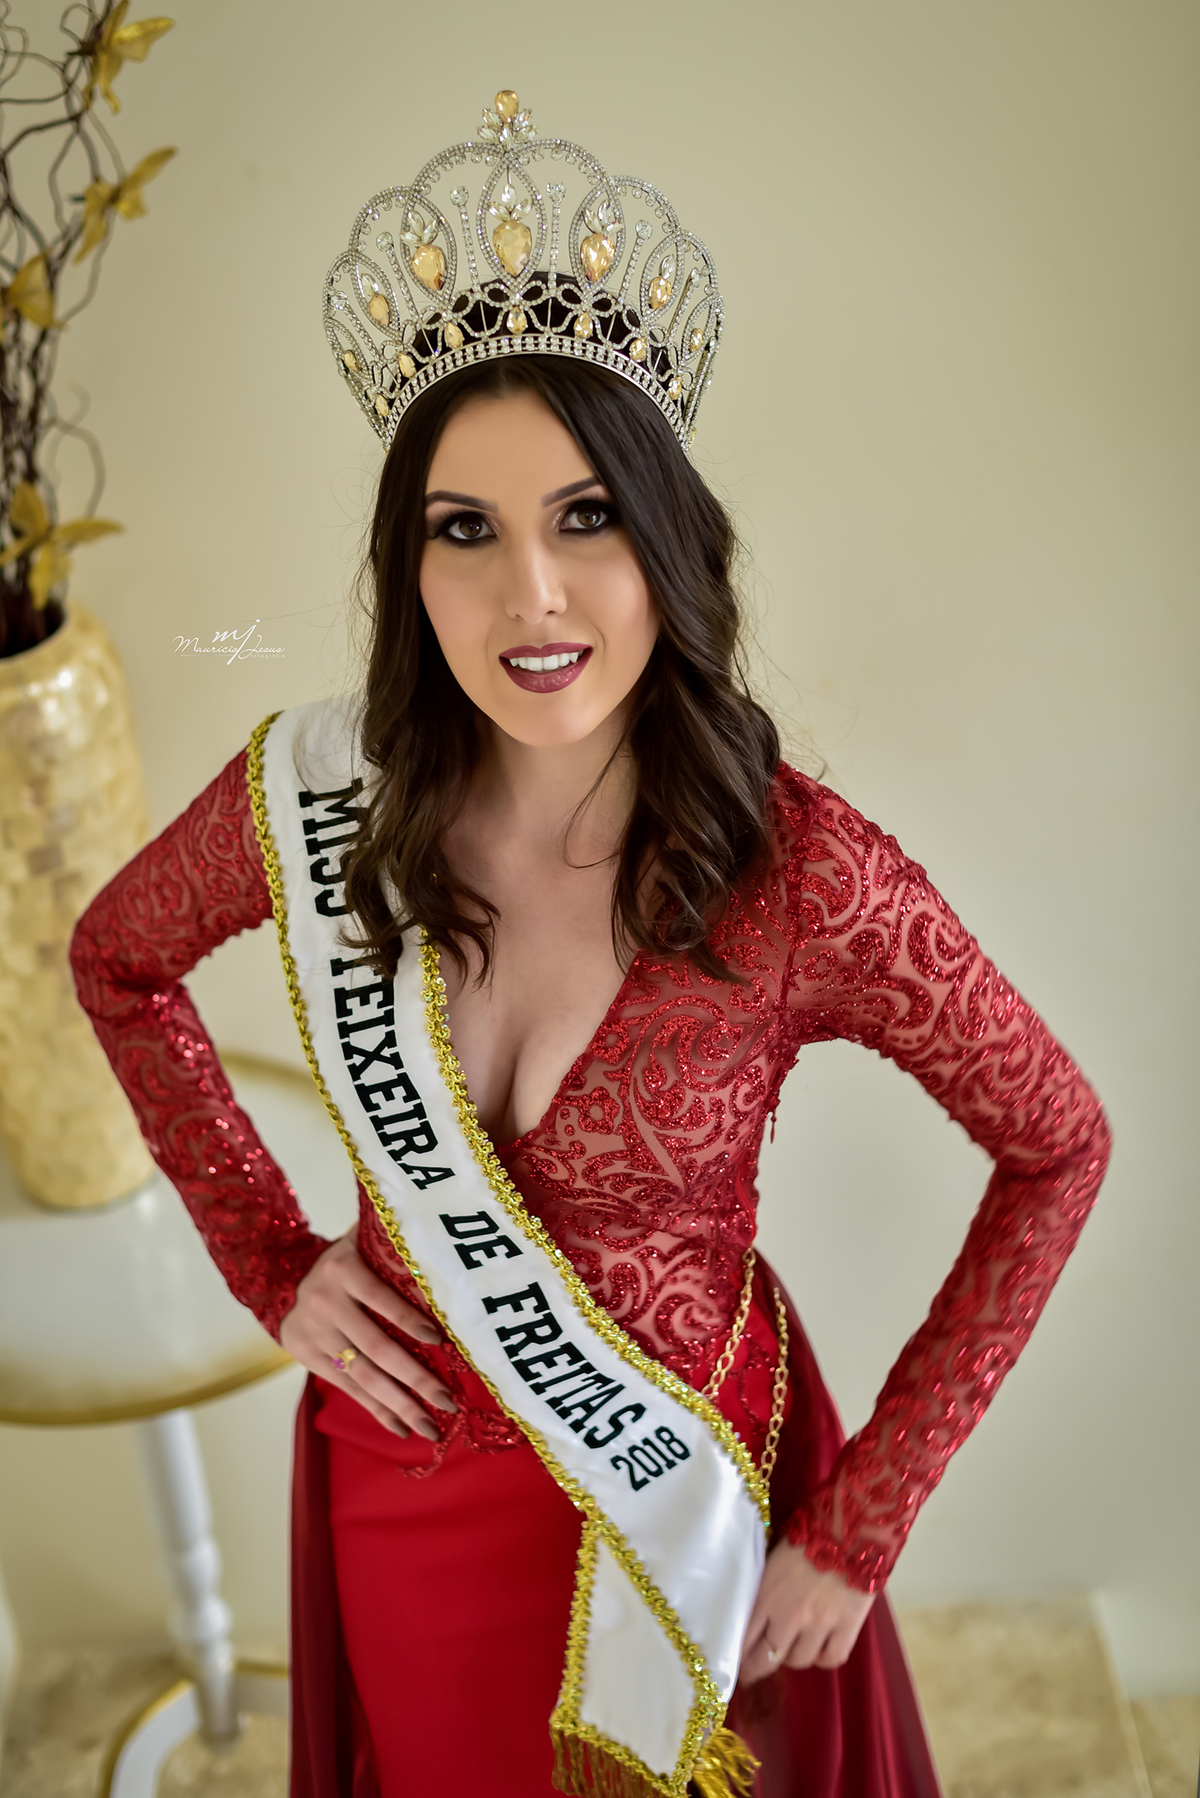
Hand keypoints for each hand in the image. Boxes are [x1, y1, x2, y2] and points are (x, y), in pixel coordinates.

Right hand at [279, 1231, 456, 1440]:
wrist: (282, 1285)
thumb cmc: (343, 1262)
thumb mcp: (359, 1242)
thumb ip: (389, 1244)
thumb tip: (435, 1256)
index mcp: (343, 1271)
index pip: (379, 1297)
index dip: (407, 1318)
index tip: (438, 1339)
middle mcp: (327, 1304)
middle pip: (376, 1346)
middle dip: (414, 1377)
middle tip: (448, 1401)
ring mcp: (317, 1336)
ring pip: (363, 1375)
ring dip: (399, 1404)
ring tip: (430, 1427)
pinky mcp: (310, 1360)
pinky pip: (350, 1389)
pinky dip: (377, 1410)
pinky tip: (402, 1428)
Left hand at [739, 1538, 874, 1683]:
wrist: (850, 1528)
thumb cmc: (809, 1535)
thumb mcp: (775, 1558)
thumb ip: (765, 1588)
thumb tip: (754, 1610)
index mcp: (767, 1594)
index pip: (745, 1638)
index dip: (739, 1657)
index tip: (736, 1665)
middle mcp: (789, 1615)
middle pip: (767, 1659)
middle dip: (757, 1668)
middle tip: (754, 1672)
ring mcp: (819, 1624)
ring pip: (799, 1661)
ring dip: (794, 1655)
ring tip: (796, 1644)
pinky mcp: (846, 1627)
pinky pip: (830, 1658)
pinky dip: (824, 1657)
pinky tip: (822, 1646)